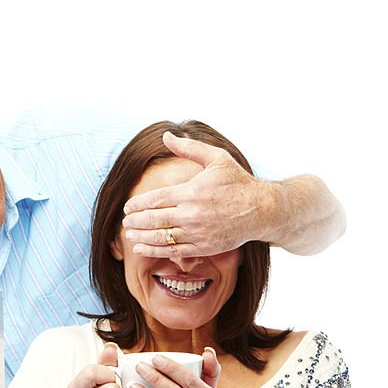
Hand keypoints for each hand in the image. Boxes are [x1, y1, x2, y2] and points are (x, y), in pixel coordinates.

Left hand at [121, 132, 275, 256]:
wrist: (261, 209)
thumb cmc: (238, 182)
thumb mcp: (216, 158)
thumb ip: (189, 148)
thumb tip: (167, 135)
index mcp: (192, 191)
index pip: (156, 199)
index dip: (138, 204)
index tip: (128, 207)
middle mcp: (192, 214)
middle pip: (154, 219)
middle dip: (136, 221)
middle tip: (125, 222)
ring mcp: (198, 232)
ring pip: (161, 237)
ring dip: (141, 237)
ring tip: (129, 235)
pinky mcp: (204, 247)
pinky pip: (174, 251)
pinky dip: (155, 251)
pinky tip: (142, 248)